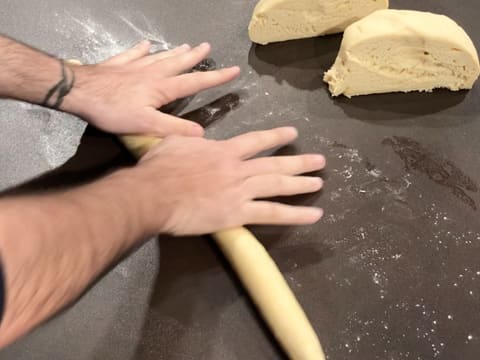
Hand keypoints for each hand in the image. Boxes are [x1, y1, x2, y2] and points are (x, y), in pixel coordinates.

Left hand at [62, 41, 239, 136]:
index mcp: (162, 88)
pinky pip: (133, 54)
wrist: (79, 91)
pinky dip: (142, 49)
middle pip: (178, 63)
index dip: (216, 78)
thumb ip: (173, 129)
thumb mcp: (146, 125)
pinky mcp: (117, 65)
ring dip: (174, 52)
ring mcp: (134, 66)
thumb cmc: (113, 110)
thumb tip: (201, 133)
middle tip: (207, 47)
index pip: (195, 82)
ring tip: (186, 46)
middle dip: (195, 57)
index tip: (233, 70)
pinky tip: (147, 44)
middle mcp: (152, 73)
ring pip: (160, 57)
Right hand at [129, 127, 325, 235]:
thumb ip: (191, 139)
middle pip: (274, 164)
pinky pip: (271, 214)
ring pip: (277, 186)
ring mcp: (239, 191)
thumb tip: (197, 137)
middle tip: (319, 161)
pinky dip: (294, 215)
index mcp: (223, 151)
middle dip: (299, 162)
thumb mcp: (174, 142)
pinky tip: (313, 216)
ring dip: (301, 183)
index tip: (292, 134)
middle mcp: (237, 169)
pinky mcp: (237, 213)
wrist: (153, 193)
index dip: (276, 137)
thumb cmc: (158, 168)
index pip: (256, 141)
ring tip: (319, 183)